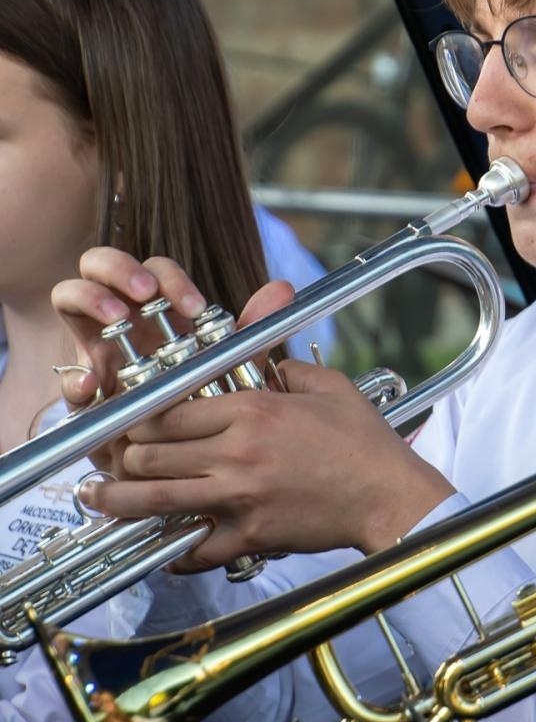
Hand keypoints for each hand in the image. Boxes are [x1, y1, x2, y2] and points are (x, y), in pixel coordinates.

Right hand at [51, 248, 293, 409]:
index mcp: (156, 310)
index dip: (169, 276)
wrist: (179, 458)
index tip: (194, 307)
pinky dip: (74, 377)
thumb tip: (284, 288)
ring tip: (117, 318)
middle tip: (147, 293)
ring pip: (70, 295)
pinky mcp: (81, 391)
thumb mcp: (230, 364)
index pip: (152, 268)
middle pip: (99, 263)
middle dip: (120, 268)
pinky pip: (65, 374)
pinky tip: (92, 383)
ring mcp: (93, 349)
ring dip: (90, 298)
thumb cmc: (202, 401)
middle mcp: (120, 320)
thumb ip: (253, 329)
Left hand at [77, 359, 453, 566]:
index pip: (168, 412)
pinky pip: (194, 550)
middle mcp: (237, 453)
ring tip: (97, 499)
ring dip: (117, 500)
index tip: (130, 423)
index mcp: (253, 411)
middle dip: (123, 457)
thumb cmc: (366, 441)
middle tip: (113, 459)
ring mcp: (239, 498)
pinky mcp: (251, 535)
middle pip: (148, 455)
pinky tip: (163, 548)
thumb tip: (266, 363)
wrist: (390, 495)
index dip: (139, 418)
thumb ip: (286, 368)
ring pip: (153, 501)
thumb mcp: (329, 387)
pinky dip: (174, 552)